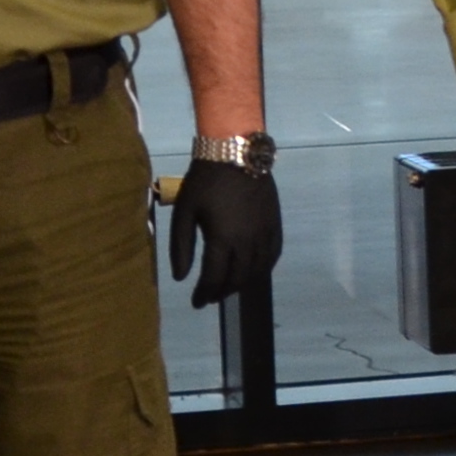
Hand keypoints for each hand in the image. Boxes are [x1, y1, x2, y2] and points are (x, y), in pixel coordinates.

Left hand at [165, 161, 282, 308]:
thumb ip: (181, 247)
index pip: (215, 278)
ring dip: (242, 283)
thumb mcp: (184, 212)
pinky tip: (254, 271)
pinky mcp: (275, 224)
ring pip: (257, 270)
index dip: (205, 294)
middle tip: (209, 297)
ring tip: (228, 287)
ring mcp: (265, 233)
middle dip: (222, 292)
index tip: (196, 303)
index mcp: (223, 239)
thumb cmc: (204, 181)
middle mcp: (248, 241)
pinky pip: (273, 254)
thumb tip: (181, 277)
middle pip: (238, 278)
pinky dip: (263, 268)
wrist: (236, 152)